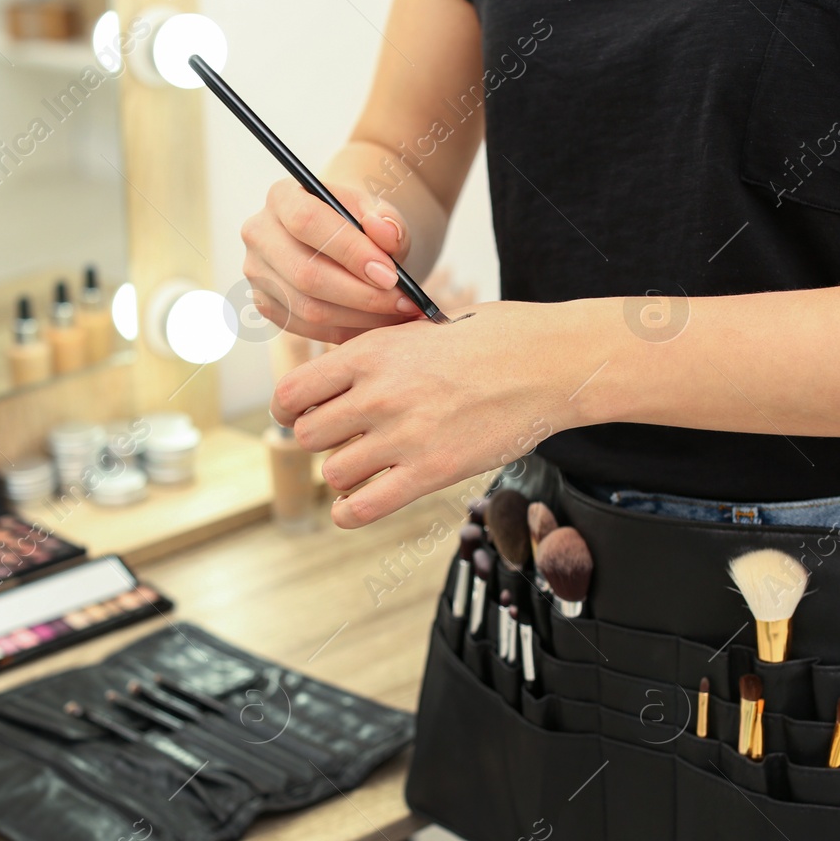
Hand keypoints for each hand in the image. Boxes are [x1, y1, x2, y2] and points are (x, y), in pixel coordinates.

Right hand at [241, 179, 419, 344]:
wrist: (342, 239)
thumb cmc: (360, 222)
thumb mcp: (379, 213)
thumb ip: (388, 220)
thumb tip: (386, 232)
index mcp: (281, 197)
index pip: (307, 221)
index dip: (350, 251)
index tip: (391, 275)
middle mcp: (259, 234)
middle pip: (306, 274)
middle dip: (362, 294)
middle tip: (404, 302)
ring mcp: (258, 274)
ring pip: (308, 309)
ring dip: (361, 318)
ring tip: (399, 315)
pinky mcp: (267, 306)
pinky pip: (309, 330)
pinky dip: (349, 331)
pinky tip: (379, 324)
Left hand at [271, 300, 591, 526]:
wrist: (550, 362)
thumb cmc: (495, 339)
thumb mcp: (423, 327)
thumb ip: (378, 351)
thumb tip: (340, 372)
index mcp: (372, 351)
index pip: (294, 392)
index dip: (289, 409)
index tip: (300, 415)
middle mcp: (379, 394)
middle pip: (307, 436)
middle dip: (320, 441)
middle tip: (342, 441)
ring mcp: (404, 435)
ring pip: (334, 472)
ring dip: (343, 474)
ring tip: (365, 467)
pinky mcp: (432, 472)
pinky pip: (364, 507)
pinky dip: (350, 513)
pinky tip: (356, 505)